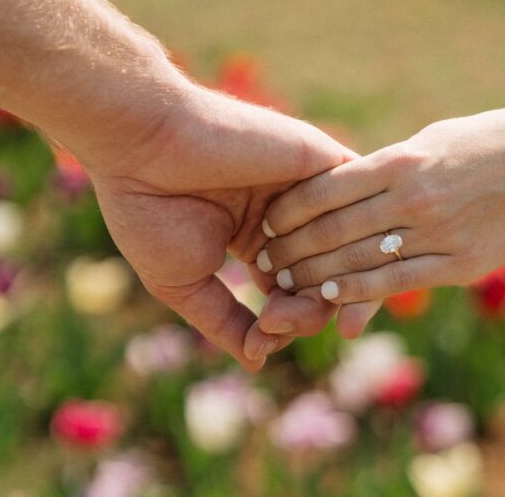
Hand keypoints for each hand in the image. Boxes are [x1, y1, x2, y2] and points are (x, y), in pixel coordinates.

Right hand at [75, 81, 354, 370]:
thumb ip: (227, 323)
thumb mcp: (185, 284)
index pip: (298, 292)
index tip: (263, 331)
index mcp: (257, 240)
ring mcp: (306, 189)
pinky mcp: (322, 161)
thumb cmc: (151, 212)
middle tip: (274, 318)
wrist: (144, 143)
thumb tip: (261, 361)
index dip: (291, 321)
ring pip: (348, 245)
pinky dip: (349, 237)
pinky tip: (324, 260)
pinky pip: (360, 204)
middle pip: (327, 275)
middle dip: (308, 309)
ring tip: (292, 297)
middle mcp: (287, 216)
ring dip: (327, 280)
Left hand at [254, 103, 504, 329]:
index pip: (328, 189)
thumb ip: (387, 168)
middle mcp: (417, 198)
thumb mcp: (431, 140)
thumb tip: (340, 186)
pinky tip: (332, 298)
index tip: (269, 221)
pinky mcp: (462, 265)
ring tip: (285, 284)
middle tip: (263, 261)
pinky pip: (398, 284)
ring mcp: (440, 235)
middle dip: (292, 249)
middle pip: (336, 231)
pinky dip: (358, 293)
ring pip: (360, 263)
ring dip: (315, 277)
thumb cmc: (486, 140)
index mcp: (404, 160)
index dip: (291, 210)